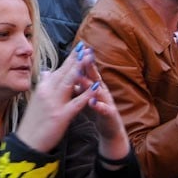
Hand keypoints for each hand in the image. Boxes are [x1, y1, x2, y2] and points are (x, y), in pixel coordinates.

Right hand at [15, 45, 100, 152]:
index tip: (80, 48)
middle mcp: (48, 92)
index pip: (59, 69)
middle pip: (65, 72)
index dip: (70, 58)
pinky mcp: (61, 116)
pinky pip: (76, 103)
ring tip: (91, 58)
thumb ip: (43, 84)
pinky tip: (95, 87)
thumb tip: (46, 71)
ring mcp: (54, 103)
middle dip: (77, 58)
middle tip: (87, 47)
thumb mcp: (36, 99)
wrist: (27, 141)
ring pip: (69, 82)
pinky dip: (86, 94)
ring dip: (81, 69)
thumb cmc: (33, 122)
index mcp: (43, 87)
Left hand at [76, 45, 130, 160]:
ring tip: (84, 78)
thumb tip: (66, 71)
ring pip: (99, 91)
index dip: (83, 59)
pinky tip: (92, 102)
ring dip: (92, 84)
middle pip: (95, 76)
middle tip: (83, 56)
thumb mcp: (85, 94)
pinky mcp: (110, 115)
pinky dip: (98, 105)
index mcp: (95, 85)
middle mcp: (102, 90)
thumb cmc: (96, 109)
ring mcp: (107, 102)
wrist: (110, 129)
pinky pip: (104, 109)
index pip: (88, 70)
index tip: (77, 48)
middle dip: (89, 66)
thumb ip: (78, 83)